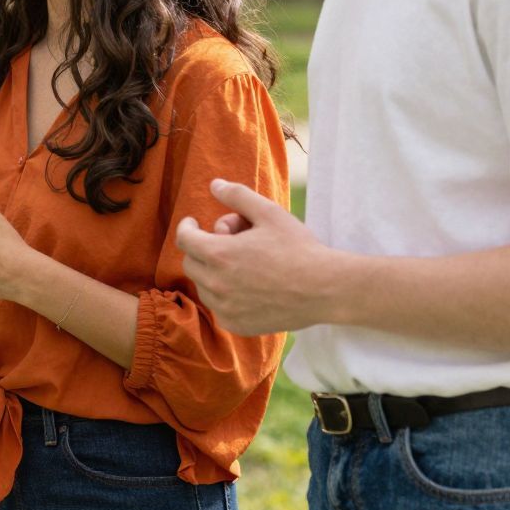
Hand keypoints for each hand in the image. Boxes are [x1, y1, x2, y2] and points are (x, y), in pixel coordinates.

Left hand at [176, 178, 340, 334]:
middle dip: (203, 249)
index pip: (183, 239)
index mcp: (218, 254)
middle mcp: (216, 284)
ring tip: (244, 265)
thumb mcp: (269, 213)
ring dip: (213, 273)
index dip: (187, 227)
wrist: (326, 289)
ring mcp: (225, 308)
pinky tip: (248, 287)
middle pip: (191, 262)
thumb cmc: (298, 248)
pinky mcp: (237, 325)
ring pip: (203, 286)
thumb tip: (214, 185)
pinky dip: (225, 297)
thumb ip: (238, 196)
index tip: (195, 223)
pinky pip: (218, 308)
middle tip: (231, 242)